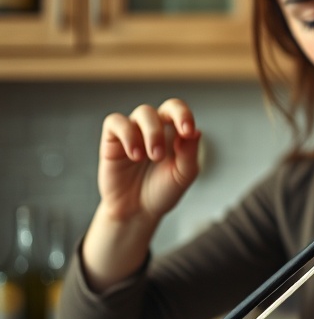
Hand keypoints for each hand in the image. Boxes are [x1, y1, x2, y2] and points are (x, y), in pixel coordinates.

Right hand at [97, 98, 201, 222]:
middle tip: (160, 155)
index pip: (181, 111)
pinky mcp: (113, 140)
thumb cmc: (162, 190)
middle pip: (166, 107)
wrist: (137, 211)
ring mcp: (135, 131)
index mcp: (176, 132)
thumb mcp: (182, 175)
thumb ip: (190, 153)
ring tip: (150, 157)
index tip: (188, 131)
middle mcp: (156, 127)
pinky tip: (134, 155)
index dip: (185, 115)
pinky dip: (126, 134)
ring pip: (143, 112)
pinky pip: (115, 122)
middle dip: (169, 126)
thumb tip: (196, 131)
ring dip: (150, 133)